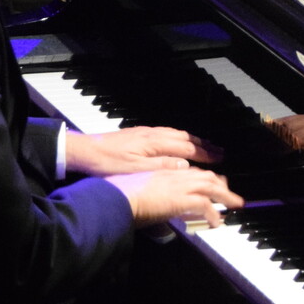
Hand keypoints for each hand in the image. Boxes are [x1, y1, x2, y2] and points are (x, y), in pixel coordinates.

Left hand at [67, 126, 221, 175]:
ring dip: (192, 140)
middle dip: (203, 145)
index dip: (204, 154)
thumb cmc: (108, 163)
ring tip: (204, 145)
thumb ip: (162, 167)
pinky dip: (178, 137)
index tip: (219, 158)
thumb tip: (185, 165)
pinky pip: (165, 133)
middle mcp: (152, 135)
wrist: (84, 151)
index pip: (187, 148)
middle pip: (184, 138)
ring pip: (175, 134)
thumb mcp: (137, 170)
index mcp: (154, 143)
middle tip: (219, 151)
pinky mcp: (137, 134)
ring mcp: (145, 133)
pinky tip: (177, 142)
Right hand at [106, 167, 242, 229]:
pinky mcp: (181, 199)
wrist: (117, 197)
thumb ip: (151, 195)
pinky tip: (216, 223)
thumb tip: (155, 206)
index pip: (191, 171)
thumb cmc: (120, 195)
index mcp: (163, 171)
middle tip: (231, 194)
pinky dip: (213, 214)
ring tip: (234, 205)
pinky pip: (205, 205)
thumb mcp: (139, 191)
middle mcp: (174, 175)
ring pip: (210, 186)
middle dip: (221, 184)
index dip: (205, 177)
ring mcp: (179, 185)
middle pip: (205, 175)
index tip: (213, 183)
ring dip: (225, 196)